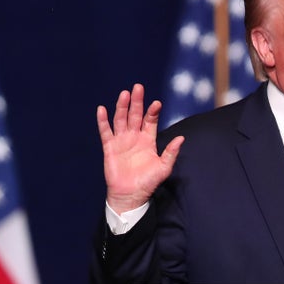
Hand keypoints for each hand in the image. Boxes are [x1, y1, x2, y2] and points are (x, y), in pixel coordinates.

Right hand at [97, 83, 183, 213]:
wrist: (131, 195)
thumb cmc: (148, 182)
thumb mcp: (164, 167)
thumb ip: (171, 152)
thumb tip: (182, 138)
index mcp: (148, 140)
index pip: (150, 121)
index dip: (153, 111)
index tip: (156, 103)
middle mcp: (134, 137)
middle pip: (135, 115)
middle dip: (137, 102)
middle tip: (138, 87)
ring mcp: (121, 141)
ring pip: (121, 119)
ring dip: (122, 107)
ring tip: (124, 94)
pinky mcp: (110, 147)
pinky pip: (106, 132)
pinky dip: (103, 121)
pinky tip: (102, 109)